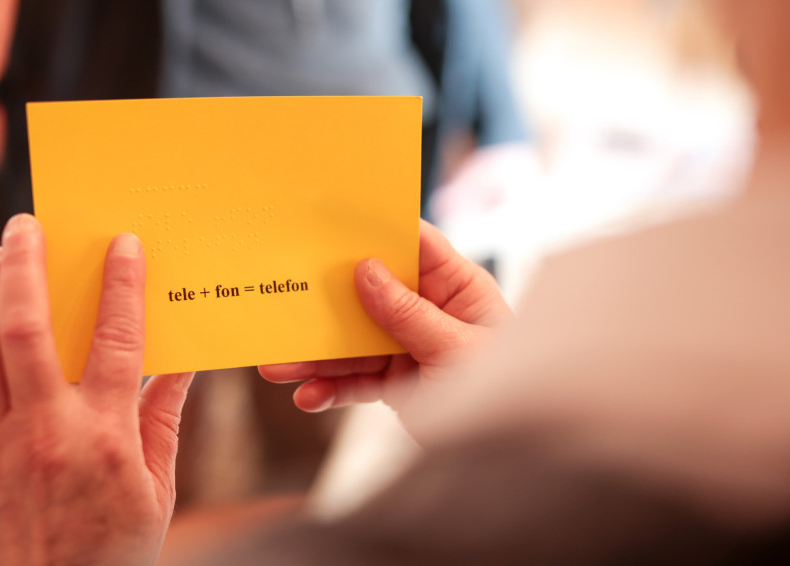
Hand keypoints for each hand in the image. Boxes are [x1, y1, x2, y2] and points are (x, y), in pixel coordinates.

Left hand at [0, 214, 193, 565]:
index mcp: (105, 435)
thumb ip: (163, 417)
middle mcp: (44, 429)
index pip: (117, 340)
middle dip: (24, 267)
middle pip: (25, 328)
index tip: (123, 245)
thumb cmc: (110, 552)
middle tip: (27, 226)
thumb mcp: (157, 487)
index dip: (122, 285)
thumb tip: (182, 363)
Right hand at [259, 220, 511, 413]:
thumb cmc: (508, 389)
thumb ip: (409, 314)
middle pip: (370, 293)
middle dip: (327, 301)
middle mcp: (430, 312)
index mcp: (457, 289)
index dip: (375, 228)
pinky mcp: (397, 383)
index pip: (414, 244)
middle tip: (285, 300)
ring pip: (355, 343)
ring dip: (317, 355)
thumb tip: (366, 270)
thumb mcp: (457, 349)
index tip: (330, 218)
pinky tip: (307, 397)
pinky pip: (358, 381)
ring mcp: (410, 347)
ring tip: (278, 366)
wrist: (512, 452)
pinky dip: (332, 390)